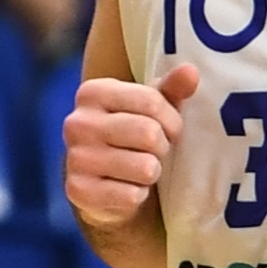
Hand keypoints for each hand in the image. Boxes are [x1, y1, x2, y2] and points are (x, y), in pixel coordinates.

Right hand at [65, 60, 196, 237]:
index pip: (151, 101)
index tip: (169, 130)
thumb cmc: (133, 138)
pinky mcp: (78, 191)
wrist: (102, 184)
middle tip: (154, 152)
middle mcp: (78, 122)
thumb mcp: (152, 110)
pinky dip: (138, 196)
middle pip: (148, 133)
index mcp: (93, 92)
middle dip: (162, 147)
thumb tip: (191, 71)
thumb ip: (171, 89)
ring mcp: (75, 158)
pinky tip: (127, 188)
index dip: (172, 121)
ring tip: (140, 169)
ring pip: (144, 167)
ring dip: (152, 172)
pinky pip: (131, 196)